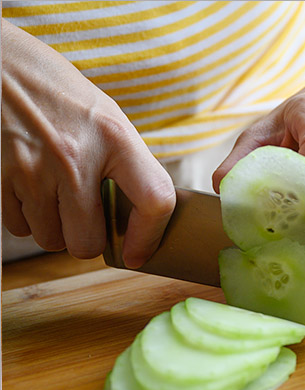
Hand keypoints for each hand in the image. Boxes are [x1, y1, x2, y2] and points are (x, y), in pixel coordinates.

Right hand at [0, 19, 174, 267]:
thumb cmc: (55, 90)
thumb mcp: (105, 117)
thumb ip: (125, 165)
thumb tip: (141, 216)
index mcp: (115, 138)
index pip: (154, 201)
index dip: (150, 237)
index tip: (139, 253)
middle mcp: (75, 157)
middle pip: (88, 241)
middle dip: (86, 238)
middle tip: (84, 218)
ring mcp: (32, 170)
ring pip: (51, 240)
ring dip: (54, 228)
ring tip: (53, 194)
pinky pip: (19, 227)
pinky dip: (26, 218)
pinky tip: (29, 188)